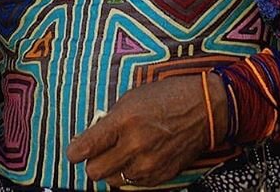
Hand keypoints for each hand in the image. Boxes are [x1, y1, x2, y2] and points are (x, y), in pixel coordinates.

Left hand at [66, 73, 226, 187]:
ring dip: (114, 168)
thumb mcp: (133, 97)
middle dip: (93, 161)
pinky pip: (133, 182)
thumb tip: (93, 137)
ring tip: (123, 151)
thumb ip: (111, 120)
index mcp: (125, 120)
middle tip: (99, 152)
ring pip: (113, 180)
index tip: (75, 151)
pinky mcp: (160, 176)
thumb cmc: (167, 96)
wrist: (204, 109)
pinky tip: (140, 156)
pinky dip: (132, 172)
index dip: (76, 151)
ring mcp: (148, 163)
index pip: (87, 147)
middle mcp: (134, 145)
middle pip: (95, 171)